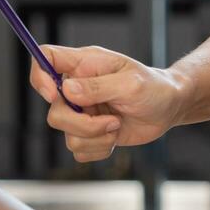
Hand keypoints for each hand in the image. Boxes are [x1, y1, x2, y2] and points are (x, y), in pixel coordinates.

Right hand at [29, 45, 185, 162]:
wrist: (169, 108)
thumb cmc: (153, 87)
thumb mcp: (130, 83)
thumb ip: (98, 86)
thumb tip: (67, 90)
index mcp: (83, 65)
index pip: (45, 59)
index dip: (40, 76)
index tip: (55, 95)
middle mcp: (77, 88)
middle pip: (54, 110)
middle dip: (80, 124)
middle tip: (110, 121)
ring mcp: (81, 112)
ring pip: (66, 134)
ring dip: (95, 137)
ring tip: (117, 126)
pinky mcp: (89, 133)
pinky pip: (78, 150)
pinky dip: (97, 149)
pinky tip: (114, 137)